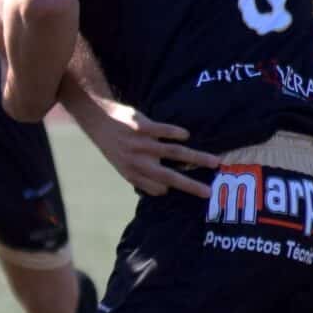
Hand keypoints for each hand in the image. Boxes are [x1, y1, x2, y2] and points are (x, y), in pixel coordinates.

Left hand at [78, 98, 220, 197]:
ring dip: (197, 157)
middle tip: (209, 193)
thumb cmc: (114, 144)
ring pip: (174, 152)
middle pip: (169, 176)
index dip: (168, 188)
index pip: (157, 188)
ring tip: (215, 161)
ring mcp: (141, 143)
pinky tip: (186, 135)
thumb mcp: (122, 164)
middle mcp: (138, 161)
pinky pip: (163, 130)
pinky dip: (175, 133)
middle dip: (190, 186)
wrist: (98, 119)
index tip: (179, 186)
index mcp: (132, 173)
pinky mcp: (142, 126)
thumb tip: (162, 190)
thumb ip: (140, 176)